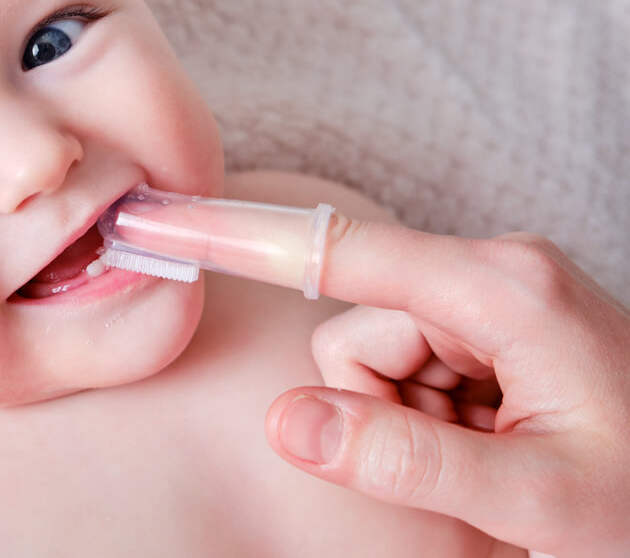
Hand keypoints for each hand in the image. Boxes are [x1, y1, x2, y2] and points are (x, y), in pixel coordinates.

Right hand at [264, 218, 629, 556]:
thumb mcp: (537, 497)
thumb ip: (407, 460)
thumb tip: (286, 420)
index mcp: (507, 287)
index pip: (347, 254)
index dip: (251, 239)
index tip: (179, 218)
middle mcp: (495, 271)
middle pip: (358, 337)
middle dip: (389, 414)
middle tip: (476, 466)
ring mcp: (494, 294)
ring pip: (377, 359)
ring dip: (418, 424)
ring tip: (501, 456)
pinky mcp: (492, 320)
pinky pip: (409, 367)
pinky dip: (438, 420)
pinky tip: (503, 440)